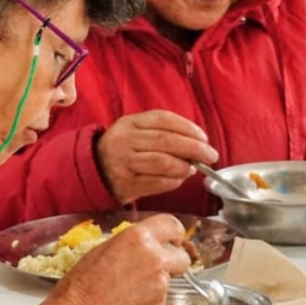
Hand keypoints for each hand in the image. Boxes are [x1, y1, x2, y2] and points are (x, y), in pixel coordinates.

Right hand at [36, 214, 191, 304]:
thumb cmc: (82, 284)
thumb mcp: (103, 249)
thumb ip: (131, 243)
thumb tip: (142, 244)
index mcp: (138, 238)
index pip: (172, 225)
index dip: (175, 233)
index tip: (173, 238)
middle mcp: (154, 258)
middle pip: (182, 255)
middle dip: (173, 259)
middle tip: (157, 264)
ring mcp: (160, 284)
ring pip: (170, 278)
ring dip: (157, 280)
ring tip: (131, 286)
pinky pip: (161, 297)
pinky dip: (150, 298)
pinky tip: (130, 299)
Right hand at [96, 111, 217, 204]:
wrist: (95, 170)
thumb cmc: (124, 148)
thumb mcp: (136, 130)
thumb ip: (163, 132)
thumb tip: (197, 144)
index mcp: (130, 123)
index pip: (164, 120)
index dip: (188, 128)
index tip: (204, 137)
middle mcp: (125, 141)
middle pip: (166, 141)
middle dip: (194, 149)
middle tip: (210, 155)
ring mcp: (125, 163)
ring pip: (163, 163)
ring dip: (184, 167)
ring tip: (192, 169)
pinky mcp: (127, 184)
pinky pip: (158, 183)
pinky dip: (174, 182)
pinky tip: (179, 179)